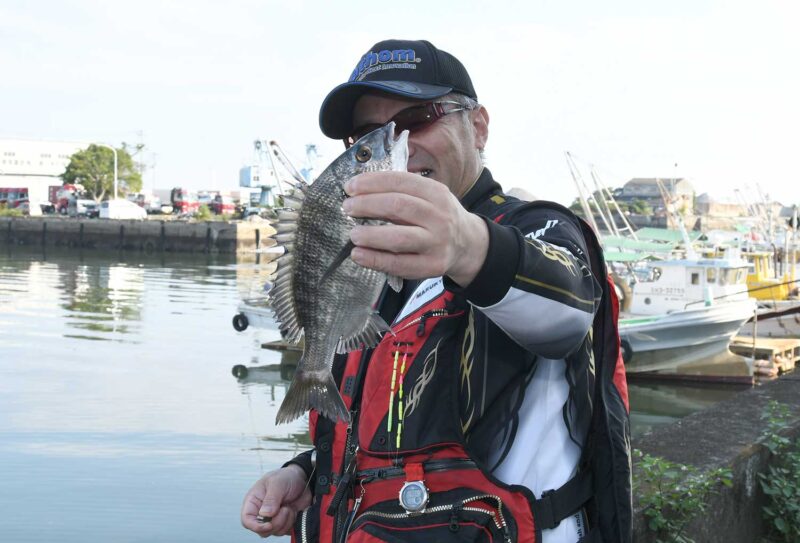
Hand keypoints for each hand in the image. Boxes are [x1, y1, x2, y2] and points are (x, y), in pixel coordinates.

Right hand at [241, 464, 312, 536]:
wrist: (302, 479)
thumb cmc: (286, 477)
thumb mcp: (277, 483)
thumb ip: (271, 498)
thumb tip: (264, 514)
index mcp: (254, 502)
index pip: (247, 520)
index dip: (255, 526)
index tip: (269, 524)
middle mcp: (261, 513)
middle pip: (262, 531)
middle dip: (276, 523)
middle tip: (285, 509)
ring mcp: (273, 519)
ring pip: (275, 532)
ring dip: (286, 521)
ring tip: (289, 506)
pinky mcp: (284, 522)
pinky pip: (286, 531)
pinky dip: (292, 522)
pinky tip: (293, 510)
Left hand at [343, 171, 488, 286]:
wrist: (468, 244)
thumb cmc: (437, 217)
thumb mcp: (429, 197)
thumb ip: (402, 192)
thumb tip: (359, 191)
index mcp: (436, 193)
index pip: (400, 182)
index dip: (372, 182)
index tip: (350, 187)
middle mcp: (439, 216)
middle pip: (398, 206)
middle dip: (367, 205)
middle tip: (348, 208)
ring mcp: (436, 243)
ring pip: (399, 237)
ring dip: (371, 235)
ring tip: (353, 234)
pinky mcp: (432, 266)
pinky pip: (399, 264)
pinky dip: (375, 259)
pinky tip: (359, 255)